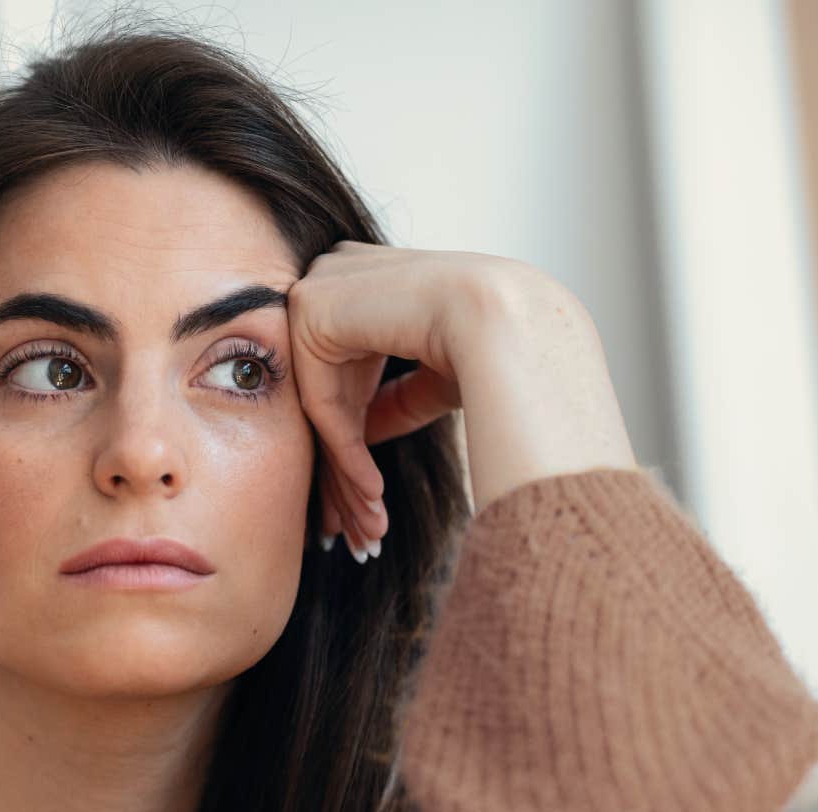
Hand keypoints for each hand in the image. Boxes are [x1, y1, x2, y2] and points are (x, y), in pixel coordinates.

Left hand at [287, 242, 635, 558]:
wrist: (507, 318)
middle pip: (331, 393)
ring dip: (350, 477)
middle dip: (345, 470)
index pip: (346, 369)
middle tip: (356, 525)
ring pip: (326, 408)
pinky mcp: (310, 313)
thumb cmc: (494, 342)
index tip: (370, 492)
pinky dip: (349, 456)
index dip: (358, 438)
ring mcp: (317, 290)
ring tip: (369, 528)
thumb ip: (391, 398)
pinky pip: (325, 405)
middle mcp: (335, 276)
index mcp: (366, 278)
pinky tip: (375, 497)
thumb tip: (361, 434)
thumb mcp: (432, 376)